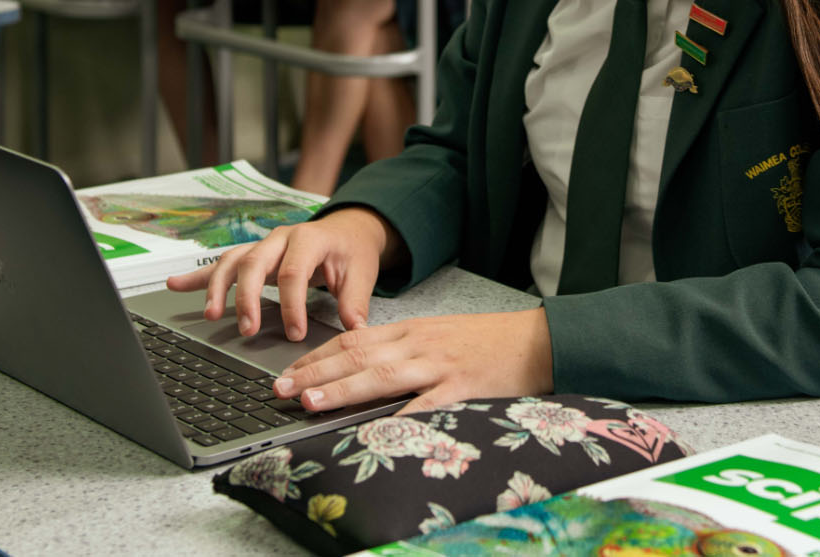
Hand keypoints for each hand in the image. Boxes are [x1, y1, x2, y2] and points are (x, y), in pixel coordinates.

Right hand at [164, 207, 397, 339]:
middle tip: (248, 329)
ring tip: (210, 314)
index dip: (292, 305)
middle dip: (247, 298)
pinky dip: (198, 275)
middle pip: (254, 264)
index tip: (295, 332)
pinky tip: (175, 284)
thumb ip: (355, 300)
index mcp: (309, 239)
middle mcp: (280, 238)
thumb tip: (354, 329)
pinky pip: (221, 263)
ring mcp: (263, 244)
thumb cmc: (351, 250)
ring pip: (232, 261)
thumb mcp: (362, 271)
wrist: (346, 228)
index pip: (293, 273)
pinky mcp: (253, 254)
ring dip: (217, 288)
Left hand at [272, 308, 554, 413]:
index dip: (316, 356)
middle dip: (314, 372)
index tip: (289, 372)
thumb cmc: (489, 342)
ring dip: (342, 388)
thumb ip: (404, 351)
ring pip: (381, 374)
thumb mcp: (440, 337)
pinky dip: (399, 414)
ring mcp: (438, 365)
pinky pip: (426, 403)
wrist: (539, 339)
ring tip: (311, 401)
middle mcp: (418, 344)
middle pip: (356, 354)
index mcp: (411, 331)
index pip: (352, 339)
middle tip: (280, 388)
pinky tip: (377, 427)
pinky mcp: (461, 387)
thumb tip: (364, 369)